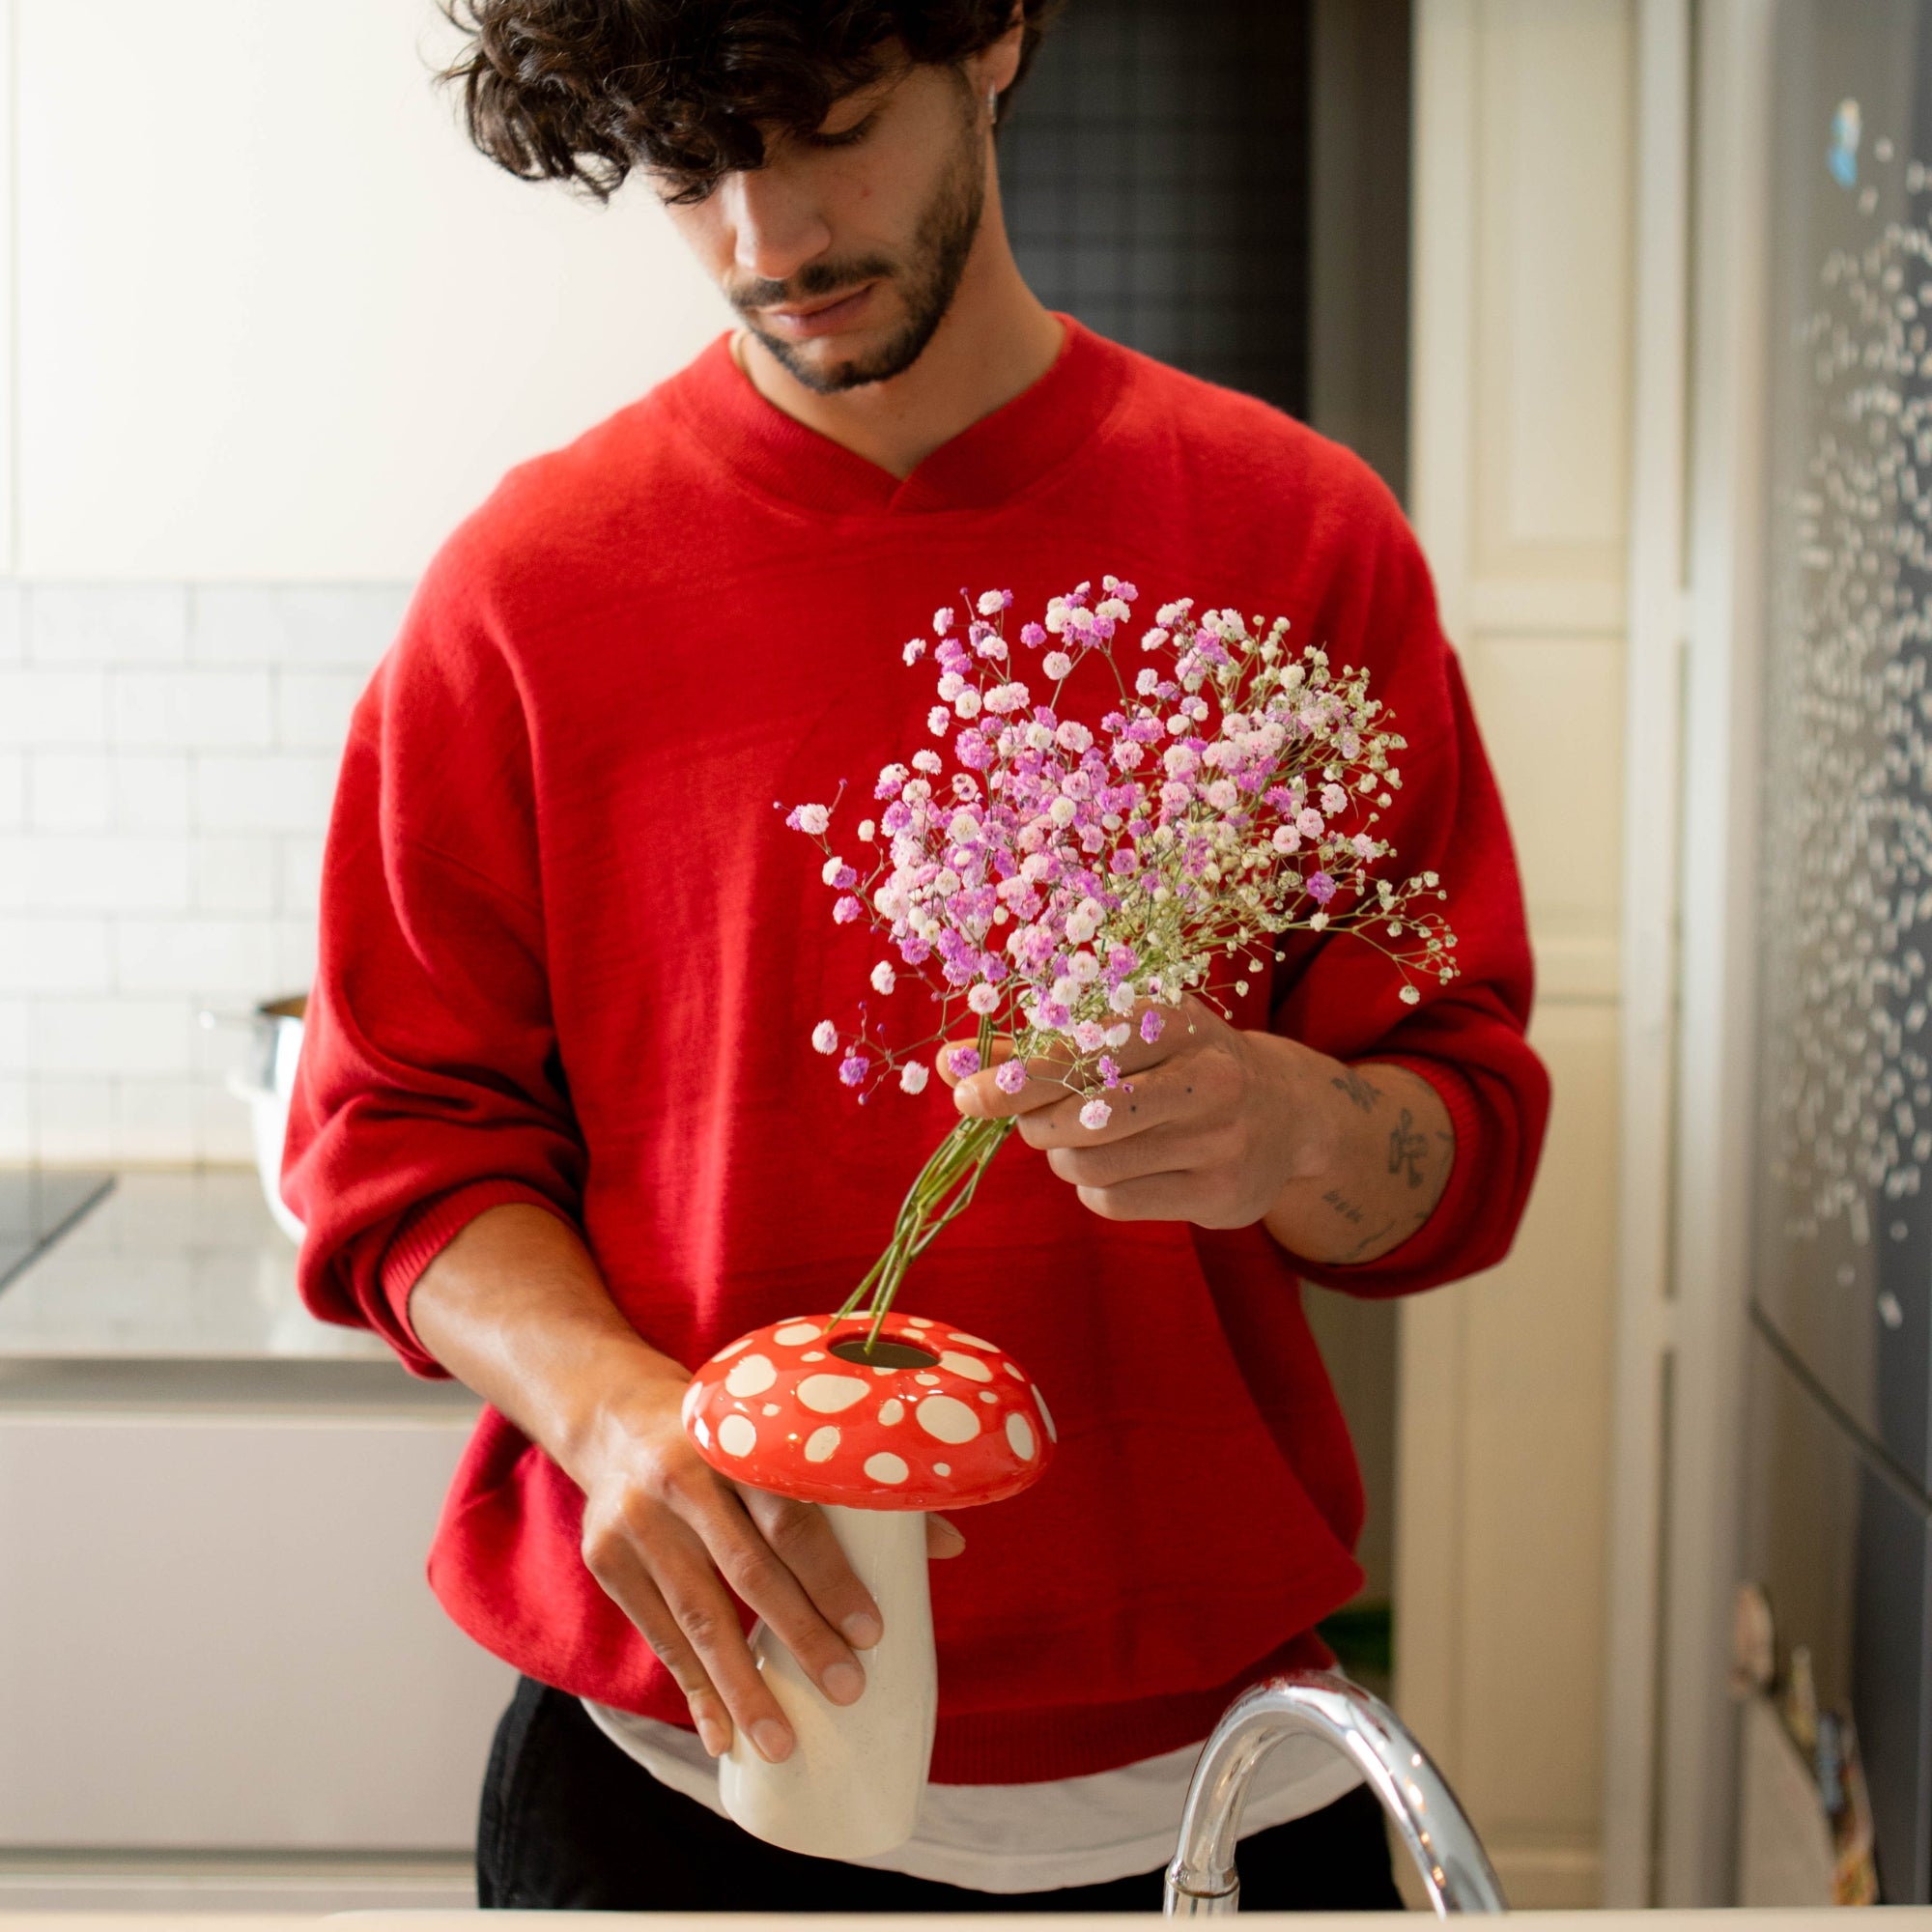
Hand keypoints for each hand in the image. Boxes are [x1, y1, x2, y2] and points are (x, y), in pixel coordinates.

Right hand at [572, 1363, 963, 1762]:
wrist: (614, 1419)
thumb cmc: (725, 1440)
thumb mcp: (776, 1443)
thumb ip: (854, 1491)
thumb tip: (950, 1544)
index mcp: (736, 1444)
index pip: (790, 1517)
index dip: (831, 1577)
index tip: (872, 1633)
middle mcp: (681, 1480)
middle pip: (747, 1572)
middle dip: (800, 1638)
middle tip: (848, 1691)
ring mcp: (637, 1523)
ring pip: (697, 1617)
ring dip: (741, 1687)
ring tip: (781, 1742)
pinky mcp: (606, 1561)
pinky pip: (659, 1637)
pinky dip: (694, 1690)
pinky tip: (722, 1735)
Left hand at [942, 996, 1329, 1226]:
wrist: (1287, 1113)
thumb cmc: (1182, 1064)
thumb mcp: (1127, 1039)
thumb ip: (1037, 1050)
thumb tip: (951, 1065)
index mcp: (1177, 1022)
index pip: (1081, 1051)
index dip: (1016, 1076)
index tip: (967, 1094)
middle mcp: (1205, 1078)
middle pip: (1085, 1113)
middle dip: (1037, 1123)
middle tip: (1032, 1125)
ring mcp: (1218, 1140)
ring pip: (1093, 1163)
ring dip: (1065, 1158)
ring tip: (1082, 1142)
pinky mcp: (1219, 1194)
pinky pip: (1116, 1201)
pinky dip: (1096, 1190)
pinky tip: (1118, 1169)